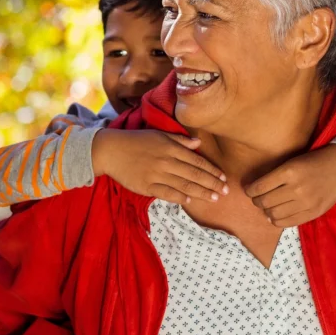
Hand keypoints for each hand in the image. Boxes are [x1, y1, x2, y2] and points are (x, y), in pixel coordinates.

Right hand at [92, 128, 227, 203]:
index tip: (223, 178)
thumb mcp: (158, 134)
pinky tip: (189, 200)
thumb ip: (179, 140)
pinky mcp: (146, 186)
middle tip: (225, 192)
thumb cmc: (135, 140)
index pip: (197, 161)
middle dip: (212, 184)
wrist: (110, 150)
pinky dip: (179, 197)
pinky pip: (167, 193)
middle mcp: (166, 161)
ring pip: (184, 186)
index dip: (212, 170)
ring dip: (201, 193)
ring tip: (214, 198)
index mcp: (170, 147)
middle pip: (194, 175)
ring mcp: (156, 175)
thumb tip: (199, 143)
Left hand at [245, 144, 335, 226]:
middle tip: (257, 198)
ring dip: (266, 211)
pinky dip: (277, 221)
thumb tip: (253, 192)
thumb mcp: (291, 162)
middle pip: (264, 202)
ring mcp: (306, 202)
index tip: (249, 190)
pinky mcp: (313, 213)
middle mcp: (297, 188)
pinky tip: (276, 215)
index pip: (259, 187)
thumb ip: (275, 176)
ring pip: (274, 214)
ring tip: (268, 206)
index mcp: (289, 171)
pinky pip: (287, 223)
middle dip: (256, 201)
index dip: (250, 190)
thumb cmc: (312, 161)